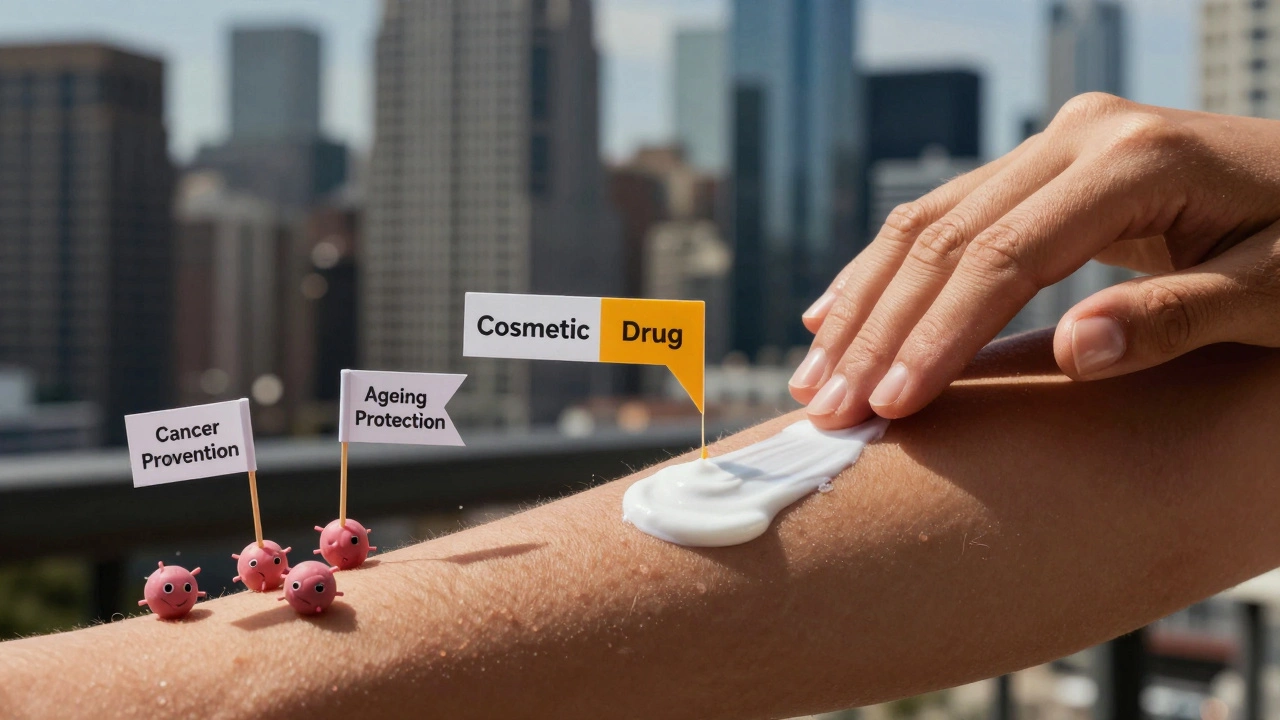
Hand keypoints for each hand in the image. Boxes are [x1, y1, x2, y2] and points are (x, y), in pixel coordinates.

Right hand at [789, 92, 1279, 427]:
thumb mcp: (1276, 291)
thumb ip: (1178, 318)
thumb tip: (1075, 355)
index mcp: (1133, 160)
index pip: (1005, 257)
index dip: (939, 337)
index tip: (892, 408)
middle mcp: (1080, 137)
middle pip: (946, 237)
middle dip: (879, 331)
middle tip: (827, 412)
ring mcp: (1058, 145)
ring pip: (927, 223)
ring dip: (863, 305)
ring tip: (812, 380)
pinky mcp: (1045, 166)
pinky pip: (945, 218)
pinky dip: (884, 274)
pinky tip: (832, 316)